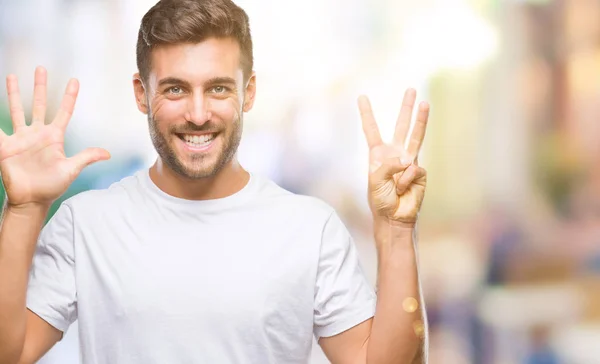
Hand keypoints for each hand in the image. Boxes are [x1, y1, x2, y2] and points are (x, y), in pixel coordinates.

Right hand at [1, 67, 109, 207]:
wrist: (31, 199)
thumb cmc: (52, 185)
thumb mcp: (71, 170)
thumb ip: (86, 157)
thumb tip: (107, 154)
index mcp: (55, 137)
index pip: (64, 111)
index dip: (69, 96)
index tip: (74, 80)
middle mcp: (38, 133)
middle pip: (40, 104)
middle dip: (40, 86)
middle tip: (41, 68)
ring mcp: (21, 138)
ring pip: (17, 110)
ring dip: (15, 93)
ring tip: (13, 76)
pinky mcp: (6, 145)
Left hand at [358, 88, 429, 226]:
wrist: (394, 217)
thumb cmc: (380, 200)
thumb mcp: (375, 180)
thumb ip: (389, 165)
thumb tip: (409, 159)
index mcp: (378, 154)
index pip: (372, 130)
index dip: (367, 114)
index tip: (362, 97)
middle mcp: (395, 154)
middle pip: (401, 126)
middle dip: (405, 108)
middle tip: (411, 89)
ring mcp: (409, 162)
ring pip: (416, 136)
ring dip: (421, 119)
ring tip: (425, 102)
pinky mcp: (420, 172)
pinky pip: (413, 169)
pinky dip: (405, 181)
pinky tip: (403, 190)